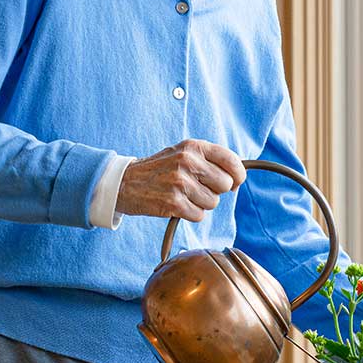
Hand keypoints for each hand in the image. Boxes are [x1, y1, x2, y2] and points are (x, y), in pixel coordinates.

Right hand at [115, 140, 247, 221]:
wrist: (124, 183)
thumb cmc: (159, 170)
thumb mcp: (182, 154)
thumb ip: (209, 160)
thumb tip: (237, 180)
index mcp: (193, 147)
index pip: (231, 160)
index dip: (238, 174)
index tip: (235, 181)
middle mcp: (187, 161)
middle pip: (225, 185)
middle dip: (215, 191)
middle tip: (197, 188)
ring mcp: (180, 182)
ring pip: (213, 202)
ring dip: (201, 204)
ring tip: (182, 195)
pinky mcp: (173, 203)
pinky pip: (199, 215)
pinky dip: (190, 214)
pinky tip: (176, 204)